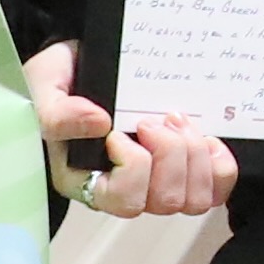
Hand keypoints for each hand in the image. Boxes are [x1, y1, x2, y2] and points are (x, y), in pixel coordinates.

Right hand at [27, 39, 234, 218]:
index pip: (124, 199)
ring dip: (195, 156)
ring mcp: (157, 182)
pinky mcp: (186, 170)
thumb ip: (58, 113)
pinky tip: (206, 138)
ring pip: (196, 200)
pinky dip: (219, 164)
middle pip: (166, 201)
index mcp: (85, 179)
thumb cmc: (60, 81)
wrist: (84, 62)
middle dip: (171, 154)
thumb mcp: (44, 88)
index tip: (120, 130)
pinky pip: (217, 188)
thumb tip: (99, 123)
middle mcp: (123, 190)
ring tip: (178, 122)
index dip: (134, 165)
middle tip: (156, 119)